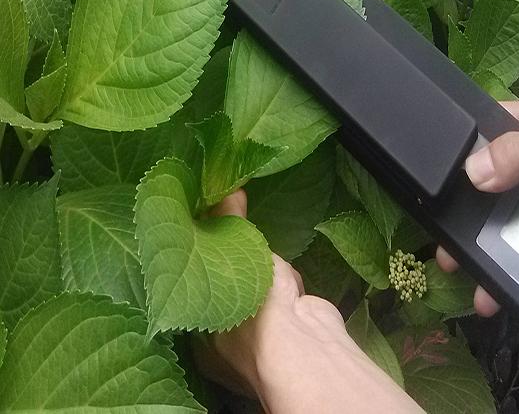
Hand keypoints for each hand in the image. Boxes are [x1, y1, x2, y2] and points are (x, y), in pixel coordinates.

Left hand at [194, 190, 423, 413]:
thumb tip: (225, 190)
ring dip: (267, 274)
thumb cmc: (254, 312)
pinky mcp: (291, 331)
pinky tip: (290, 286)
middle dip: (241, 265)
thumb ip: (228, 221)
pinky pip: (284, 298)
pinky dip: (288, 286)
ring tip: (272, 267)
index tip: (214, 235)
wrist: (304, 345)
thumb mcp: (236, 255)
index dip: (206, 262)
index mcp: (199, 341)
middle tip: (245, 242)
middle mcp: (225, 348)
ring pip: (258, 291)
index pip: (195, 292)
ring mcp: (261, 341)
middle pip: (229, 289)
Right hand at [438, 96, 518, 315]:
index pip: (488, 132)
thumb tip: (469, 174)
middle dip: (472, 220)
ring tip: (471, 282)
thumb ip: (516, 155)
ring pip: (517, 228)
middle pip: (496, 191)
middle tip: (446, 250)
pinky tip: (501, 295)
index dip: (461, 154)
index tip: (434, 184)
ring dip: (494, 255)